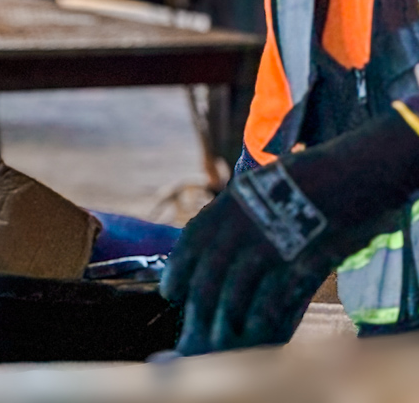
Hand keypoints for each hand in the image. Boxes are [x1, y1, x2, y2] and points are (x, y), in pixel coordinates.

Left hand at [160, 104, 418, 353]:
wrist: (341, 177)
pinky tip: (253, 329)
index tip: (170, 290)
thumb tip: (212, 241)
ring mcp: (268, 244)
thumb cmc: (297, 183)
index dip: (179, 270)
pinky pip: (271, 296)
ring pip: (235, 288)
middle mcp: (240, 225)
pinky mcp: (295, 262)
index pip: (191, 241)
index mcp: (226, 204)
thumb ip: (232, 213)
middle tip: (194, 321)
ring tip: (220, 333)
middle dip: (199, 300)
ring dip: (226, 314)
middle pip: (210, 270)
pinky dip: (260, 316)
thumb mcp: (253, 186)